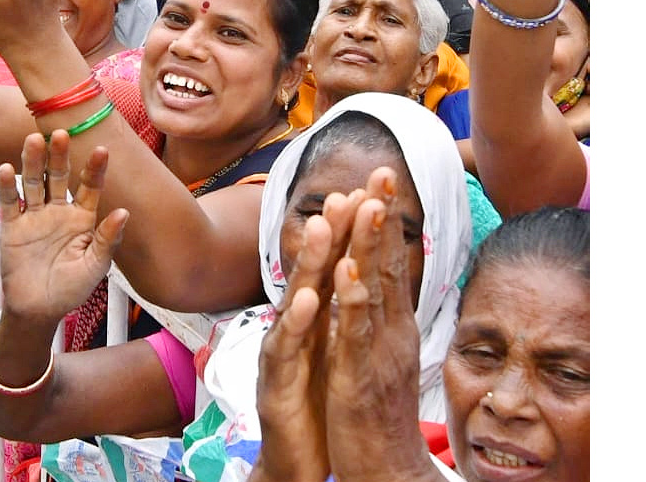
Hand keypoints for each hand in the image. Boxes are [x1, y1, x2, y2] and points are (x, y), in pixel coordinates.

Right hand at [0, 131, 128, 325]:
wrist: (38, 310)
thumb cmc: (72, 290)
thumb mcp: (95, 266)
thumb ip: (106, 240)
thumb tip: (124, 212)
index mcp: (82, 218)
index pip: (90, 187)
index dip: (95, 169)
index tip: (101, 150)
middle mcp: (58, 211)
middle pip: (58, 177)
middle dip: (60, 156)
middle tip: (61, 133)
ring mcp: (34, 217)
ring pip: (33, 183)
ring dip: (33, 162)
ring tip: (34, 140)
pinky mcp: (12, 227)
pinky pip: (10, 203)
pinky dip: (7, 187)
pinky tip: (7, 169)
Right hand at [253, 189, 366, 481]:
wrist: (295, 459)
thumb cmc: (315, 400)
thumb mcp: (334, 348)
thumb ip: (341, 309)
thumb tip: (358, 272)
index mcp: (319, 317)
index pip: (337, 264)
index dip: (352, 228)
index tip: (369, 189)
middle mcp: (298, 325)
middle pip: (316, 270)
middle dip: (330, 229)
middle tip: (344, 191)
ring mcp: (283, 350)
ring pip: (298, 298)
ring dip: (310, 261)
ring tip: (322, 226)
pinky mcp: (276, 380)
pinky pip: (289, 347)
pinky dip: (300, 321)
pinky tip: (310, 299)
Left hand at [324, 169, 438, 481]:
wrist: (385, 466)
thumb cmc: (377, 409)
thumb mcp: (378, 353)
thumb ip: (374, 316)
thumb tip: (371, 279)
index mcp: (391, 324)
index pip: (386, 261)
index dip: (381, 220)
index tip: (379, 179)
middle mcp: (390, 331)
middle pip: (385, 264)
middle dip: (381, 217)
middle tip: (383, 171)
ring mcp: (376, 351)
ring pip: (372, 291)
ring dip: (369, 246)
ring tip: (368, 204)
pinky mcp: (359, 377)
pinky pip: (354, 335)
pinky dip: (352, 301)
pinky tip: (347, 273)